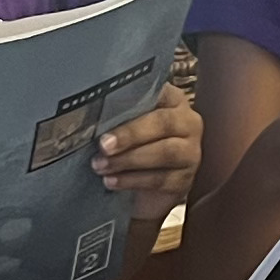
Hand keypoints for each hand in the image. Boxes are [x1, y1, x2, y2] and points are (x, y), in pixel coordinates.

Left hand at [94, 94, 201, 212]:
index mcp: (173, 100)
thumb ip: (119, 113)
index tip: (107, 106)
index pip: (158, 92)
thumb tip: (89, 111)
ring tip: (101, 165)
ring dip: (128, 160)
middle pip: (163, 123)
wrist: (145, 187)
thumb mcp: (128, 122)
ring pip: (164, 153)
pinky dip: (132, 181)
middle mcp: (188, 122)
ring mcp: (190, 152)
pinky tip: (112, 181)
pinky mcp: (185, 180)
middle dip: (130, 134)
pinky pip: (160, 179)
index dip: (134, 99)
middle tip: (103, 144)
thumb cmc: (132, 145)